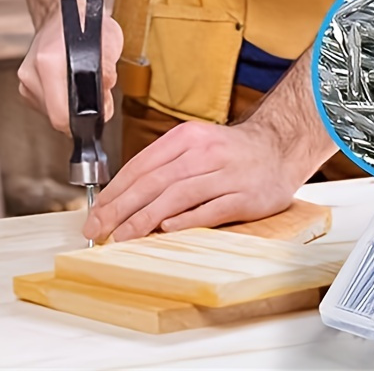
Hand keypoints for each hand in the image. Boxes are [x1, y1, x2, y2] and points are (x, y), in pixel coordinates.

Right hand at [18, 0, 122, 131]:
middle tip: (97, 93)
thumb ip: (107, 75)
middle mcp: (31, 72)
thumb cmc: (88, 22)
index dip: (84, 122)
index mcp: (48, 62)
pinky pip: (46, 104)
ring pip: (51, 112)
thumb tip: (102, 103)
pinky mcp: (25, 83)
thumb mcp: (109, 44)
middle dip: (80, 111)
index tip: (98, 111)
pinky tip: (69, 82)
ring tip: (82, 83)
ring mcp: (25, 78)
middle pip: (57, 117)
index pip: (61, 117)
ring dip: (70, 105)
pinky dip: (61, 98)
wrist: (67, 7)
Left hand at [83, 117, 302, 242]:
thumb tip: (125, 195)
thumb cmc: (228, 152)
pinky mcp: (244, 196)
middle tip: (98, 228)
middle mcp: (202, 152)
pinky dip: (186, 220)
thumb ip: (164, 165)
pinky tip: (165, 230)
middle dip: (120, 207)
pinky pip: (210, 209)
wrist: (277, 148)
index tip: (96, 212)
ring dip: (145, 218)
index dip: (115, 190)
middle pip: (153, 181)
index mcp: (184, 137)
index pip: (141, 165)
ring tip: (123, 235)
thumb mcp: (194, 145)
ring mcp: (224, 174)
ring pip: (177, 195)